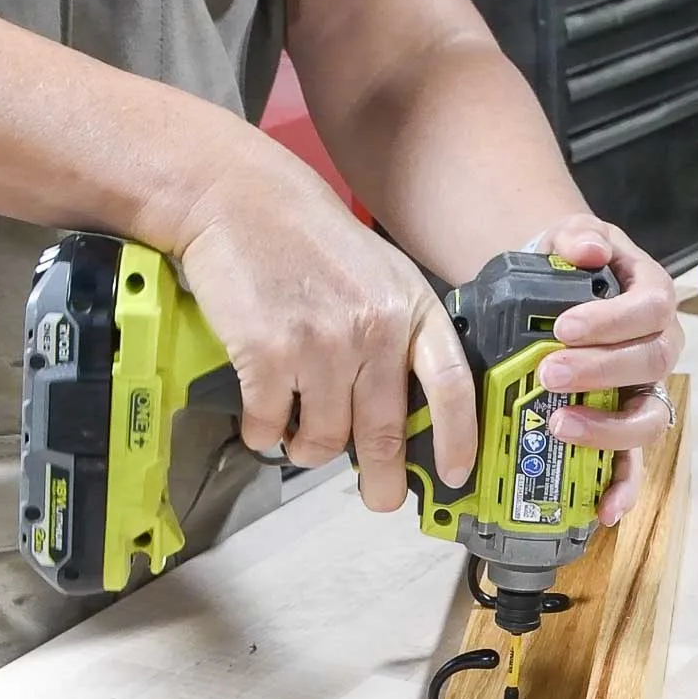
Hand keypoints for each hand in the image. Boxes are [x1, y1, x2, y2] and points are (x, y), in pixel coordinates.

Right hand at [173, 147, 476, 511]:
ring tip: (299, 434)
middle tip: (381, 498)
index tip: (456, 474)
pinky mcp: (267, 353)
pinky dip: (263, 433)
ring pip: (323, 439)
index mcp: (411, 308)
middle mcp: (373, 329)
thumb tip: (409, 407)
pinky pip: (270, 426)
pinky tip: (262, 417)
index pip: (451, 386)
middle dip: (383, 479)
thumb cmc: (310, 239)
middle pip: (384, 432)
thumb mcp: (383, 274)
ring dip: (309, 449)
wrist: (239, 199)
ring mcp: (320, 344)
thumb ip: (403, 333)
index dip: (459, 438)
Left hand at [531, 214, 682, 525]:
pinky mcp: (625, 429)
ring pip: (647, 419)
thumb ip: (577, 238)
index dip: (612, 321)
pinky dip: (623, 487)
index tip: (565, 326)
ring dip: (607, 428)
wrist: (553, 295)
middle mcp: (659, 347)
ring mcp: (645, 392)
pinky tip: (602, 508)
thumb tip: (586, 249)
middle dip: (600, 371)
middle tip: (549, 372)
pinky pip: (635, 463)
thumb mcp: (569, 239)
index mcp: (651, 298)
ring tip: (560, 425)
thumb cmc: (568, 270)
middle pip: (649, 364)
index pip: (649, 308)